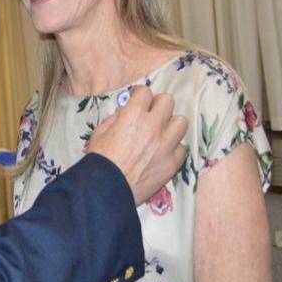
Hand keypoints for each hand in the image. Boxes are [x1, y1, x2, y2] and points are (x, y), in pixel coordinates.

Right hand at [86, 87, 186, 205]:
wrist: (106, 190)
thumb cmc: (99, 161)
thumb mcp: (100, 132)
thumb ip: (116, 118)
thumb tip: (125, 112)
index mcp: (133, 115)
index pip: (145, 92)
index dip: (139, 96)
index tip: (137, 101)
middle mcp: (153, 126)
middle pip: (168, 101)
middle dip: (158, 106)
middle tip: (150, 115)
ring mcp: (166, 145)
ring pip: (181, 122)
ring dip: (170, 125)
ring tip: (161, 133)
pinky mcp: (172, 163)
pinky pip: (182, 148)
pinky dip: (173, 149)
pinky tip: (163, 153)